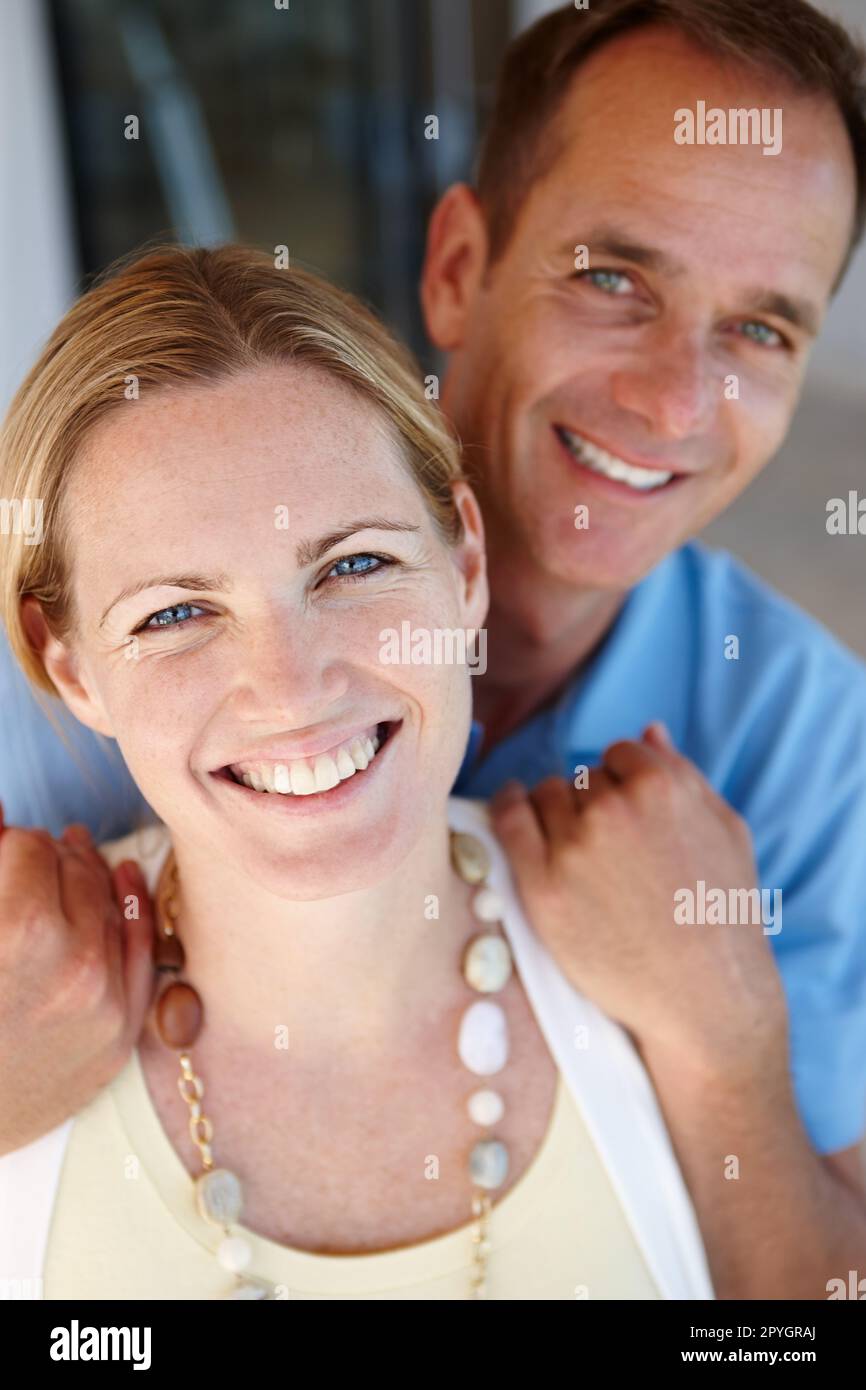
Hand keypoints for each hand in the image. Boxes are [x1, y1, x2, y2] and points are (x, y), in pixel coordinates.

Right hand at [0, 802, 155, 1154]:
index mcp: (19, 930)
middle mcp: (72, 964)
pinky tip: (123, 878)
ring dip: (88, 877)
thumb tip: (3, 810)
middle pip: (74, 869)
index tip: (3, 852)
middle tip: (29, 856)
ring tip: (72, 858)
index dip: (10, 844)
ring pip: (110, 903)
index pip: (29, 847)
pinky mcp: (117, 1036)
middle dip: (49, 857)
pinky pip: (139, 951)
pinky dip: (131, 910)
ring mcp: (103, 1003)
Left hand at [489, 723, 787, 1064]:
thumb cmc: (722, 914)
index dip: (621, 779)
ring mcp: (573, 847)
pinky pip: (508, 820)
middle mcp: (612, 809)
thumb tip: (649, 730)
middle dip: (591, 800)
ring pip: (545, 795)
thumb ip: (686, 774)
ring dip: (555, 810)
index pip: (619, 753)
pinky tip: (512, 804)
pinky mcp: (542, 886)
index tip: (625, 808)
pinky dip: (507, 804)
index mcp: (661, 787)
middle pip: (581, 777)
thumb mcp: (725, 831)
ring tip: (579, 850)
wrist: (704, 997)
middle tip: (609, 846)